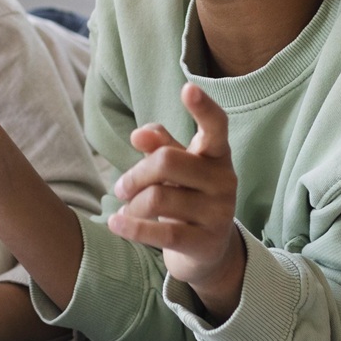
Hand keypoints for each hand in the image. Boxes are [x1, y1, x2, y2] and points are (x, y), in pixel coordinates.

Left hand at [109, 82, 244, 317]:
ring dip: (133, 204)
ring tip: (128, 209)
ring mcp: (218, 213)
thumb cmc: (187, 197)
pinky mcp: (205, 242)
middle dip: (135, 174)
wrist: (208, 251)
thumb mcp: (176, 169)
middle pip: (167, 162)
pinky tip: (116, 224)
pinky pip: (162, 232)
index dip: (203, 108)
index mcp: (217, 155)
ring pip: (158, 198)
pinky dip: (131, 227)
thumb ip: (160, 146)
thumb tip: (139, 133)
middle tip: (121, 188)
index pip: (216, 127)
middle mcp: (224, 180)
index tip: (187, 88)